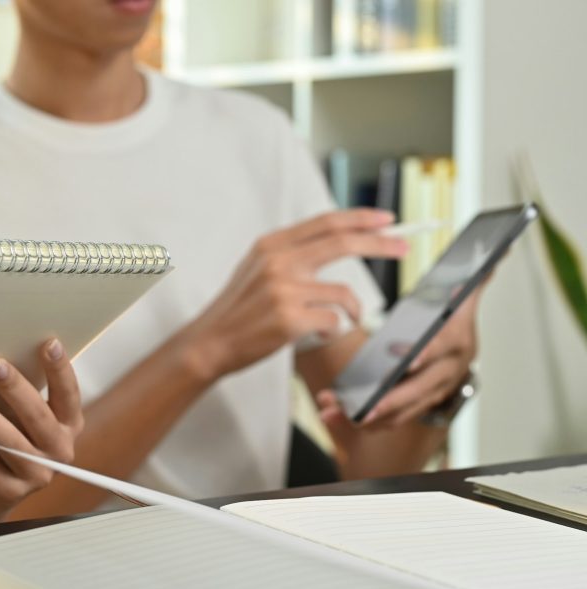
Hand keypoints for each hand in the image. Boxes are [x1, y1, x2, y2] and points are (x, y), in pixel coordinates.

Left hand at [0, 339, 82, 527]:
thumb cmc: (5, 443)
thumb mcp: (21, 420)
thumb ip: (20, 394)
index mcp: (68, 427)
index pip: (68, 395)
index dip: (60, 370)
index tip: (49, 343)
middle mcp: (57, 453)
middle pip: (36, 416)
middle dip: (13, 387)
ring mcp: (33, 475)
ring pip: (4, 439)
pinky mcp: (4, 490)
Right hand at [183, 209, 407, 382]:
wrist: (209, 343)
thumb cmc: (238, 311)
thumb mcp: (257, 270)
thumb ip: (290, 254)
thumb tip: (336, 240)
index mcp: (271, 245)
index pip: (326, 223)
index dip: (361, 218)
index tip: (387, 220)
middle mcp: (277, 262)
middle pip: (343, 242)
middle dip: (381, 244)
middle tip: (405, 247)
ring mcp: (283, 291)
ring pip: (344, 293)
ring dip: (355, 309)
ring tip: (349, 319)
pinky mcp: (289, 320)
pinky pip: (332, 321)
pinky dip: (332, 329)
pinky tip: (315, 334)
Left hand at [316, 283, 483, 431]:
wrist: (459, 354)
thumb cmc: (452, 325)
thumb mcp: (463, 300)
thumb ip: (470, 279)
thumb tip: (496, 251)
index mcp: (455, 343)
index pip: (441, 348)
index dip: (425, 354)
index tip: (407, 358)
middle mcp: (445, 372)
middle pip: (419, 390)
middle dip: (392, 400)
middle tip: (367, 406)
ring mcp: (430, 392)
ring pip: (402, 410)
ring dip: (371, 416)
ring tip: (339, 412)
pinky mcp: (414, 406)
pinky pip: (391, 418)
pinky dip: (365, 421)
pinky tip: (339, 417)